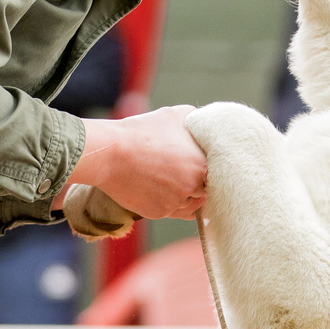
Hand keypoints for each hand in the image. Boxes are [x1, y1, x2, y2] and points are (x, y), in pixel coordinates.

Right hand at [69, 104, 206, 219]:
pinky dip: (167, 203)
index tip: (199, 163)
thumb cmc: (142, 131)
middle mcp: (193, 187)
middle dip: (199, 184)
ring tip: (171, 182)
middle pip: (206, 191)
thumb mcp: (175, 115)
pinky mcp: (159, 213)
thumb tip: (203, 128)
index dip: (209, 169)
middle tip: (186, 174)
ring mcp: (176, 203)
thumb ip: (197, 122)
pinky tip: (158, 189)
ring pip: (191, 206)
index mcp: (202, 165)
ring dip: (185, 197)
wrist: (110, 153)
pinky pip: (171, 212)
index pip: (219, 174)